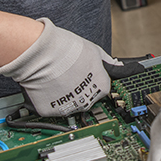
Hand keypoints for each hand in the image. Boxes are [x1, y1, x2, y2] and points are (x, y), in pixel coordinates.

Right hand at [0, 18, 121, 116]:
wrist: (42, 53)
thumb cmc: (66, 49)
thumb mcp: (94, 50)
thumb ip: (107, 62)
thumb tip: (118, 66)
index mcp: (101, 87)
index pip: (101, 88)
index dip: (92, 80)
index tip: (84, 75)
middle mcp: (87, 101)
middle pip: (86, 98)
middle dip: (78, 89)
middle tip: (68, 75)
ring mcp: (68, 108)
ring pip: (68, 105)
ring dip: (64, 95)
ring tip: (56, 78)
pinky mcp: (50, 111)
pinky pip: (51, 108)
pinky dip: (48, 99)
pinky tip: (47, 85)